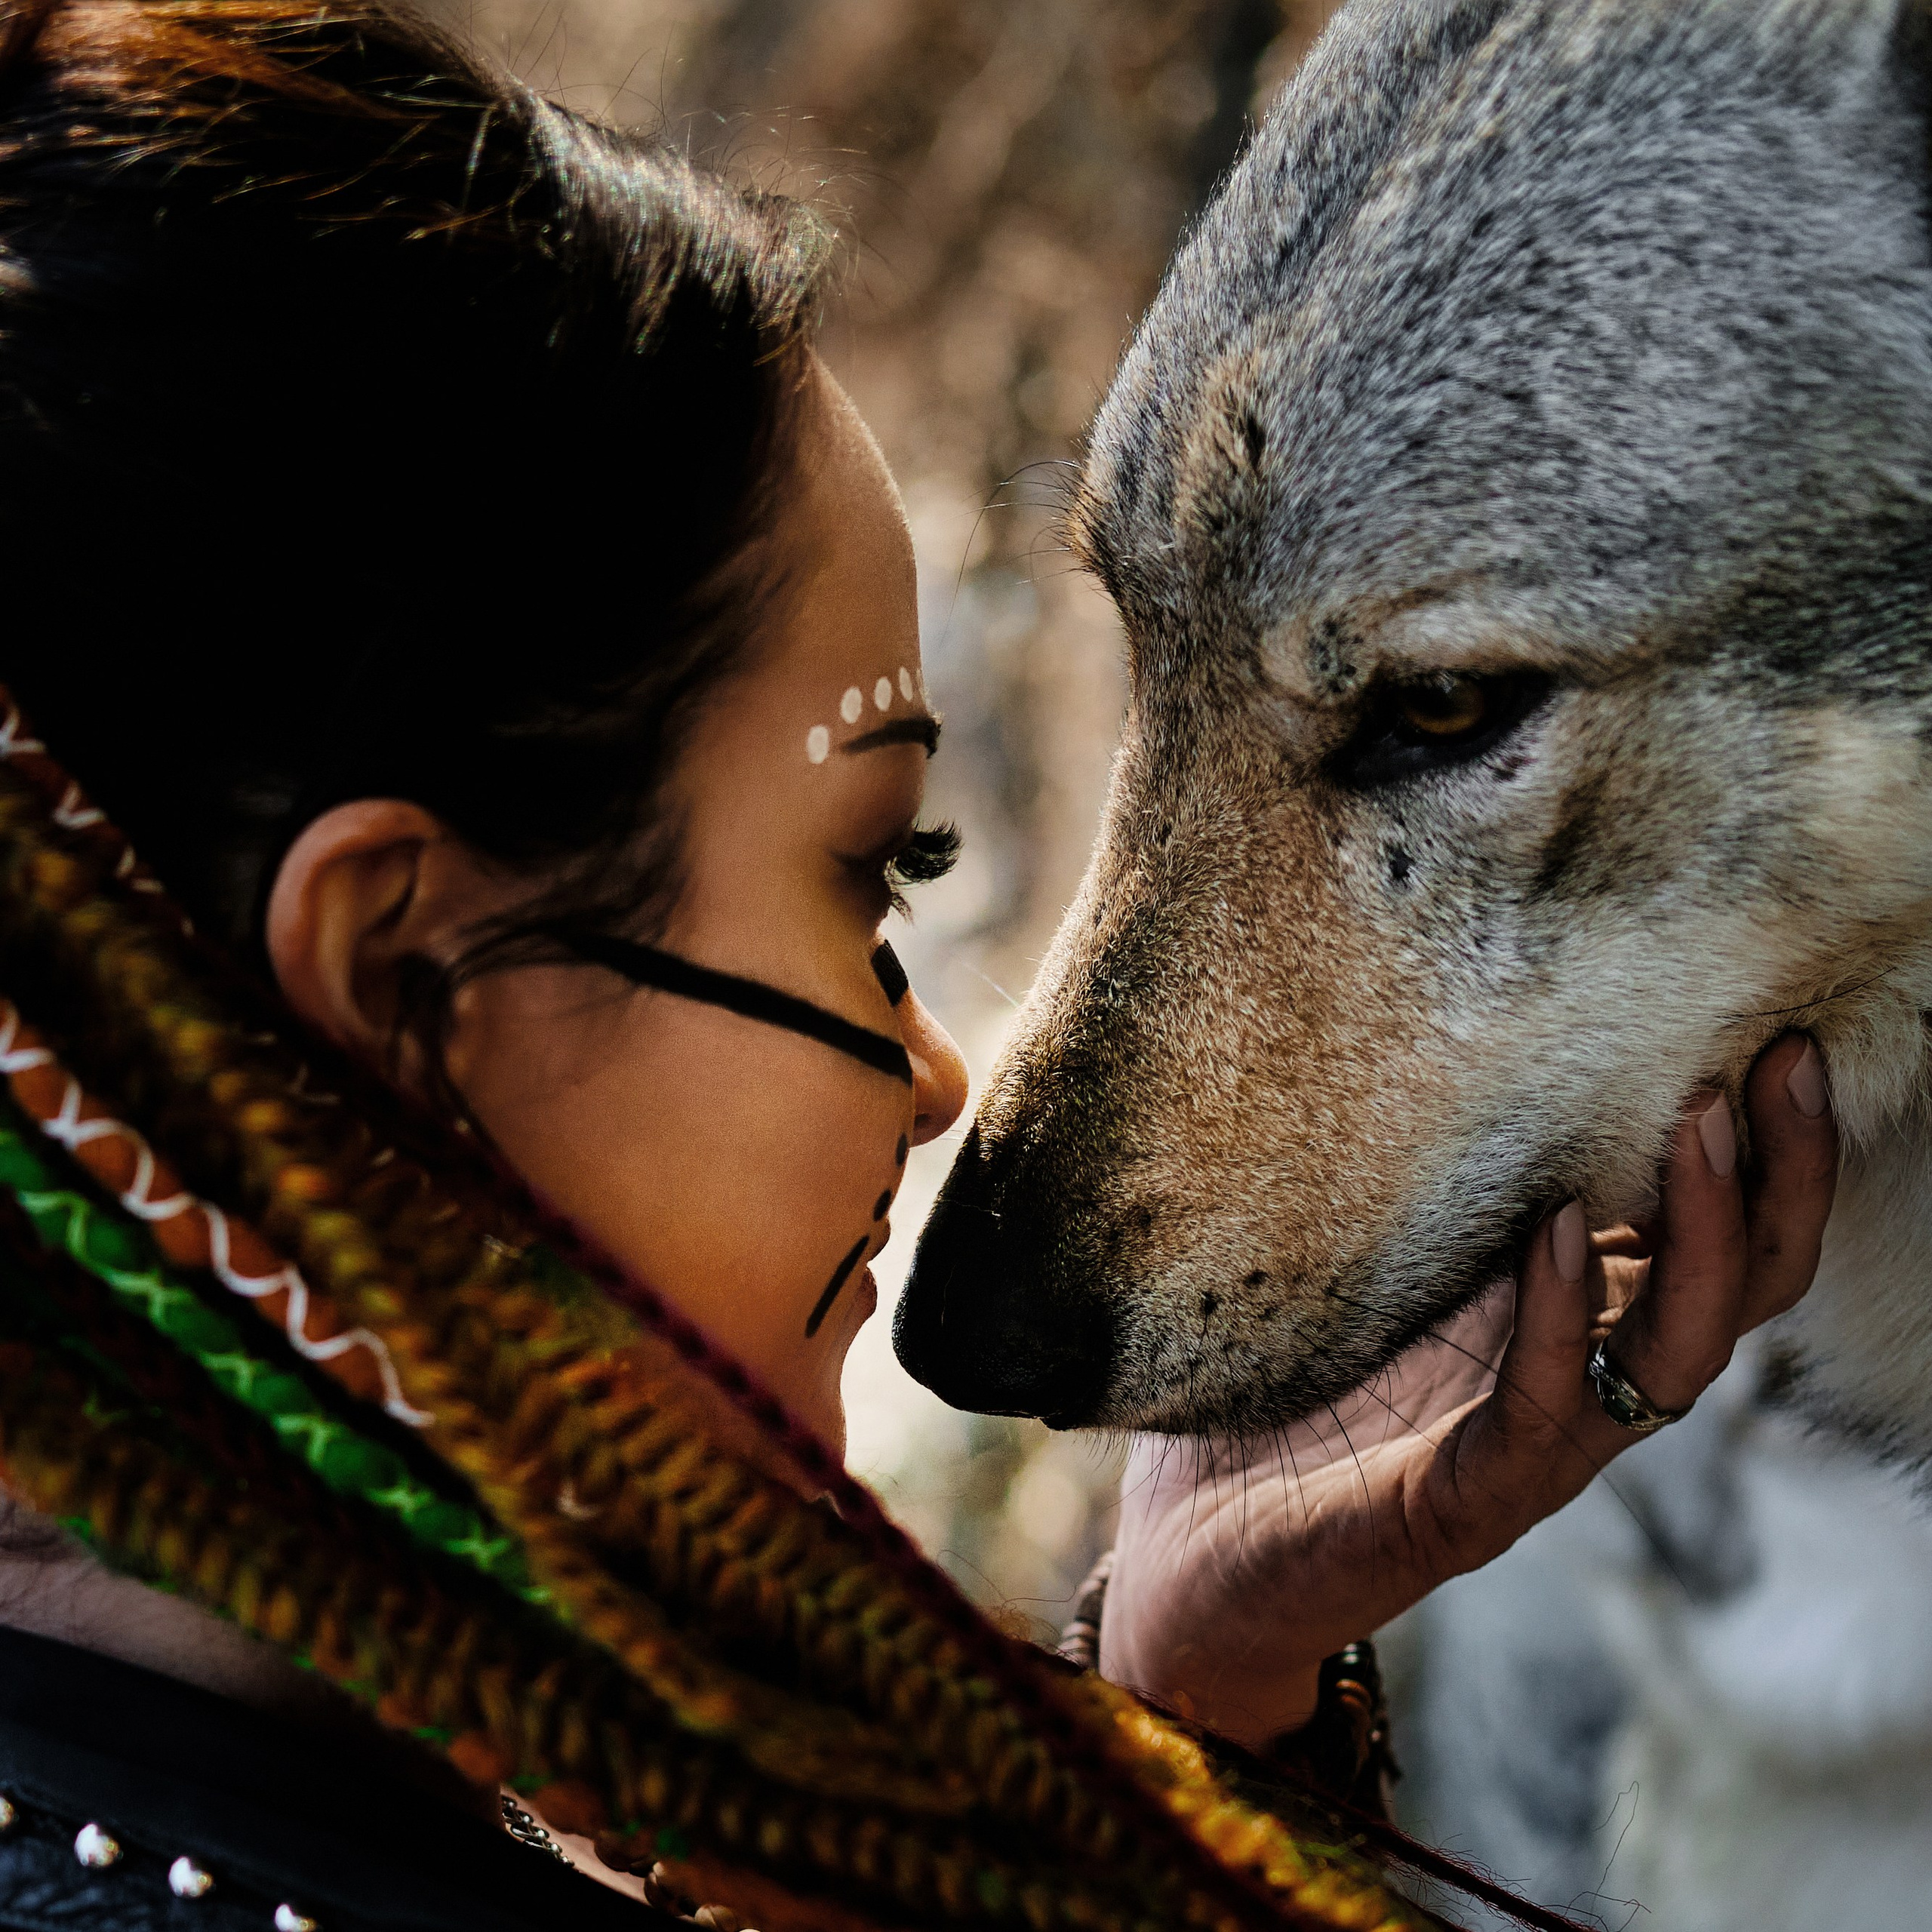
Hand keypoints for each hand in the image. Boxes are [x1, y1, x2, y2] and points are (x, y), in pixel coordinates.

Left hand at [1097, 1033, 1837, 1749]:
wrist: (1199, 1547)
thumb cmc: (1282, 1383)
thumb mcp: (1370, 1251)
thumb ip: (1430, 1173)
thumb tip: (1451, 1028)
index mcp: (1569, 1308)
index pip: (1707, 1226)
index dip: (1761, 1137)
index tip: (1773, 1028)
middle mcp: (1581, 1374)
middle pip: (1740, 1286)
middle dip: (1781, 1172)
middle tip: (1785, 1055)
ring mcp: (1537, 1445)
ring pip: (1680, 1353)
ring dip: (1701, 1234)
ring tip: (1694, 1121)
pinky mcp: (1467, 1502)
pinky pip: (1543, 1412)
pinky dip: (1556, 1319)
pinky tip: (1553, 1233)